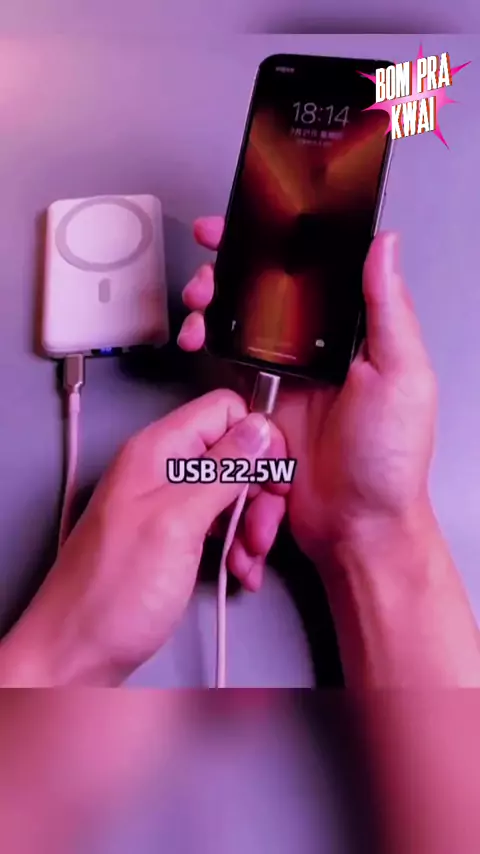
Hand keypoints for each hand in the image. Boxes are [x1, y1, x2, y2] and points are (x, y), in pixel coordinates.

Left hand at [0, 390, 285, 685]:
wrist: (78, 653)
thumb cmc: (111, 593)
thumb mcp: (176, 522)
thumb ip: (221, 471)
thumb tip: (259, 429)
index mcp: (157, 451)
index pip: (223, 410)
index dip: (257, 439)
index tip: (275, 479)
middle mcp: (162, 470)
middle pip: (234, 454)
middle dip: (259, 492)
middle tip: (261, 531)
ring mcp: (168, 504)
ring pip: (233, 492)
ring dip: (252, 525)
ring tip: (249, 560)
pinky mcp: (175, 536)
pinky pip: (221, 524)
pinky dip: (238, 547)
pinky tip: (241, 572)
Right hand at [178, 217, 436, 568]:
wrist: (356, 526)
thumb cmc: (390, 459)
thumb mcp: (402, 376)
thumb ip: (387, 311)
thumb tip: (386, 247)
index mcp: (351, 336)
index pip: (311, 273)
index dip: (277, 243)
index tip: (245, 223)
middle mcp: (315, 352)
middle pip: (264, 294)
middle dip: (229, 273)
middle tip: (209, 270)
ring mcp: (283, 379)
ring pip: (237, 326)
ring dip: (211, 308)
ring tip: (198, 308)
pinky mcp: (256, 408)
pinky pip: (224, 370)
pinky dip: (206, 351)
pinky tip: (201, 343)